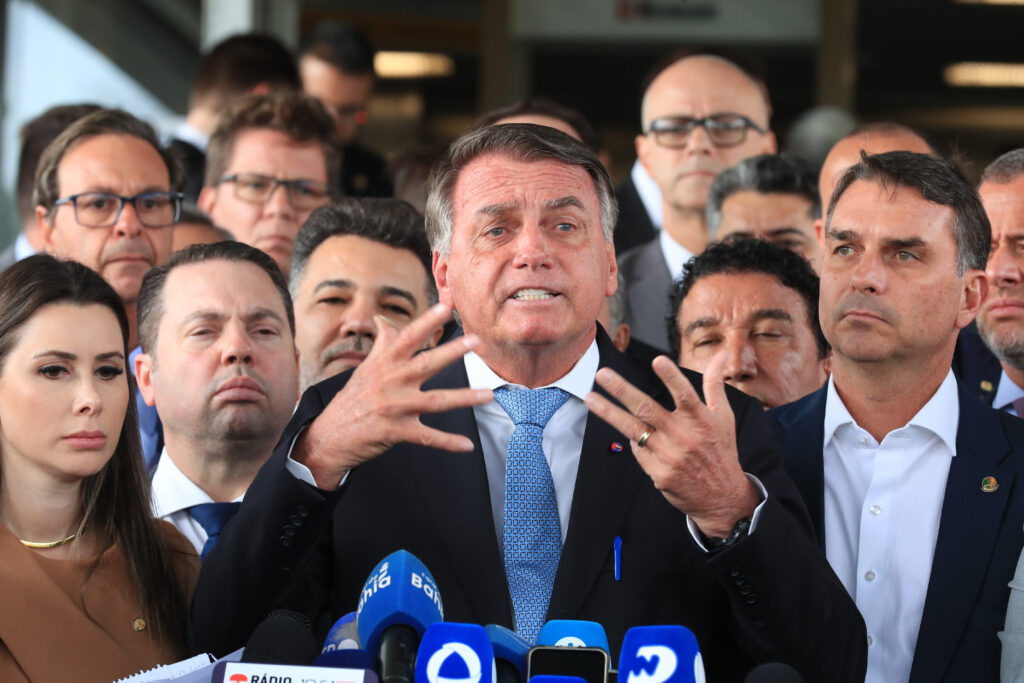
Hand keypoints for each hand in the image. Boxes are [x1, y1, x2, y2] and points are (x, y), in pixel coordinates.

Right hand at [295, 304, 492, 488]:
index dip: (426, 322)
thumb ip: (382, 345)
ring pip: (435, 401)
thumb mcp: (364, 368)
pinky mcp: (396, 432)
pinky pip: (428, 437)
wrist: (329, 437)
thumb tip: (383, 319)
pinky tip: (468, 445)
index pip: (407, 338)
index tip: (446, 307)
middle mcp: (390, 382)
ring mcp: (394, 408)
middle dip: (452, 352)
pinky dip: (449, 443)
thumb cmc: (352, 400)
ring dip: (464, 398)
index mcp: (384, 364)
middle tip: (475, 341)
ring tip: (489, 395)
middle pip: (426, 364)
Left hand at [584, 352, 758, 536]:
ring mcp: (669, 456)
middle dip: (623, 391)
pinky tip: (628, 431)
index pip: (686, 395)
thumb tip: (718, 355)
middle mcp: (684, 437)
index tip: (657, 360)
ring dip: (609, 412)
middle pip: (648, 410)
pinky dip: (633, 439)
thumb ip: (715, 384)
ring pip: (633, 430)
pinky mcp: (658, 473)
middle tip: (603, 374)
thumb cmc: (720, 450)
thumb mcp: (723, 416)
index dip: (672, 378)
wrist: (722, 497)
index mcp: (701, 421)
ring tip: (590, 397)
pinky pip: (638, 450)